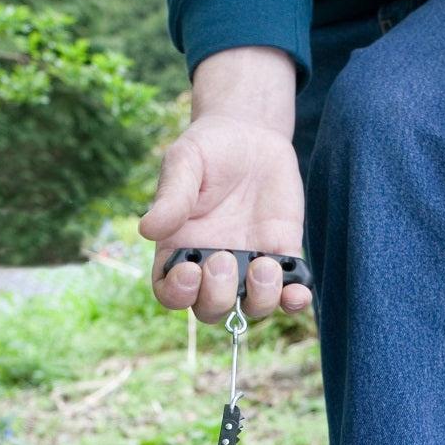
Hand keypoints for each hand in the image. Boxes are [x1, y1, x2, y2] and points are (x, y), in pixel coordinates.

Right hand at [140, 47, 310, 323]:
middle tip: (224, 258)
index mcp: (179, 250)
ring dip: (260, 299)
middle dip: (218, 296)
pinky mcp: (283, 256)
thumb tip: (147, 230)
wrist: (251, 135)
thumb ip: (171, 197)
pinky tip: (298, 292)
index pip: (171, 293)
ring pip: (252, 307)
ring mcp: (249, 265)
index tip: (189, 271)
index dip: (178, 294)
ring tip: (265, 265)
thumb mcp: (185, 163)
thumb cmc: (208, 149)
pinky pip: (289, 292)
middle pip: (211, 309)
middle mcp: (212, 267)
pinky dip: (295, 300)